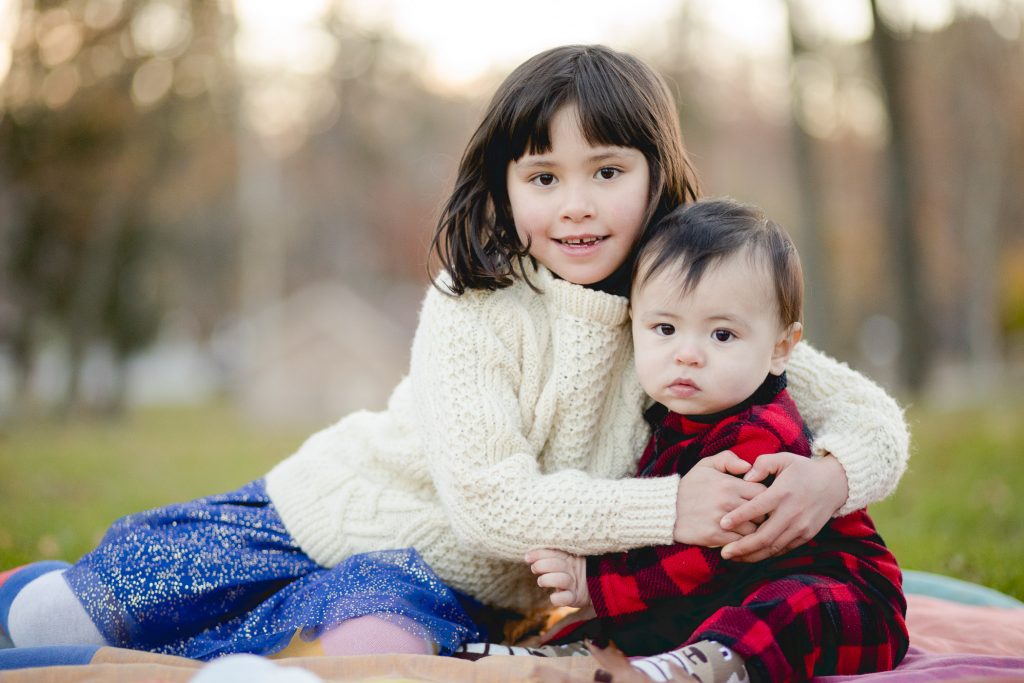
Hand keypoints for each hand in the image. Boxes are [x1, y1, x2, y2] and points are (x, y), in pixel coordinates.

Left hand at [526, 548, 589, 607]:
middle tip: (534, 568)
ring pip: (561, 580)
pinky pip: (566, 598)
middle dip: (541, 565)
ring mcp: (575, 584)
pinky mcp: (576, 598)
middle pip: (557, 564)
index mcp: (569, 557)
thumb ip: (550, 556)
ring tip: (541, 581)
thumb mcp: (565, 560)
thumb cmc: (570, 572)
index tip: (527, 557)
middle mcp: (573, 569)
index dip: (539, 554)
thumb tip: (528, 555)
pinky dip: (557, 598)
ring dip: (547, 580)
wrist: (593, 587)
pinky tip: (552, 596)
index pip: (554, 552)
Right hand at [673, 451, 765, 546]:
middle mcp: (728, 502)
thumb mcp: (705, 465)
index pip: (763, 491)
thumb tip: (748, 467)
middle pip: (762, 512)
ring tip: (752, 528)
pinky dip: (744, 541)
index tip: (760, 500)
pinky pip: (741, 542)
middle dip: (763, 515)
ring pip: (754, 529)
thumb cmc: (689, 486)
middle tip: (760, 516)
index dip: (765, 496)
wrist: (666, 509)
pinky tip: (741, 538)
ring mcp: (723, 521)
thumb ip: (728, 459)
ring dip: (755, 530)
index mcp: (729, 484)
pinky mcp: (716, 537)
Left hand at [719, 453, 847, 561]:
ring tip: (733, 558)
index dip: (739, 517)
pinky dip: (767, 554)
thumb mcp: (783, 458)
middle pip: (764, 536)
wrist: (835, 484)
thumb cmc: (803, 470)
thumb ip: (762, 464)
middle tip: (723, 553)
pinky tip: (751, 556)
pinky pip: (783, 549)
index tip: (722, 523)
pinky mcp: (806, 536)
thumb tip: (745, 477)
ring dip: (752, 555)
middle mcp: (792, 513)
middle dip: (742, 547)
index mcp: (783, 493)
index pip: (757, 508)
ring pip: (773, 547)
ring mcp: (800, 527)